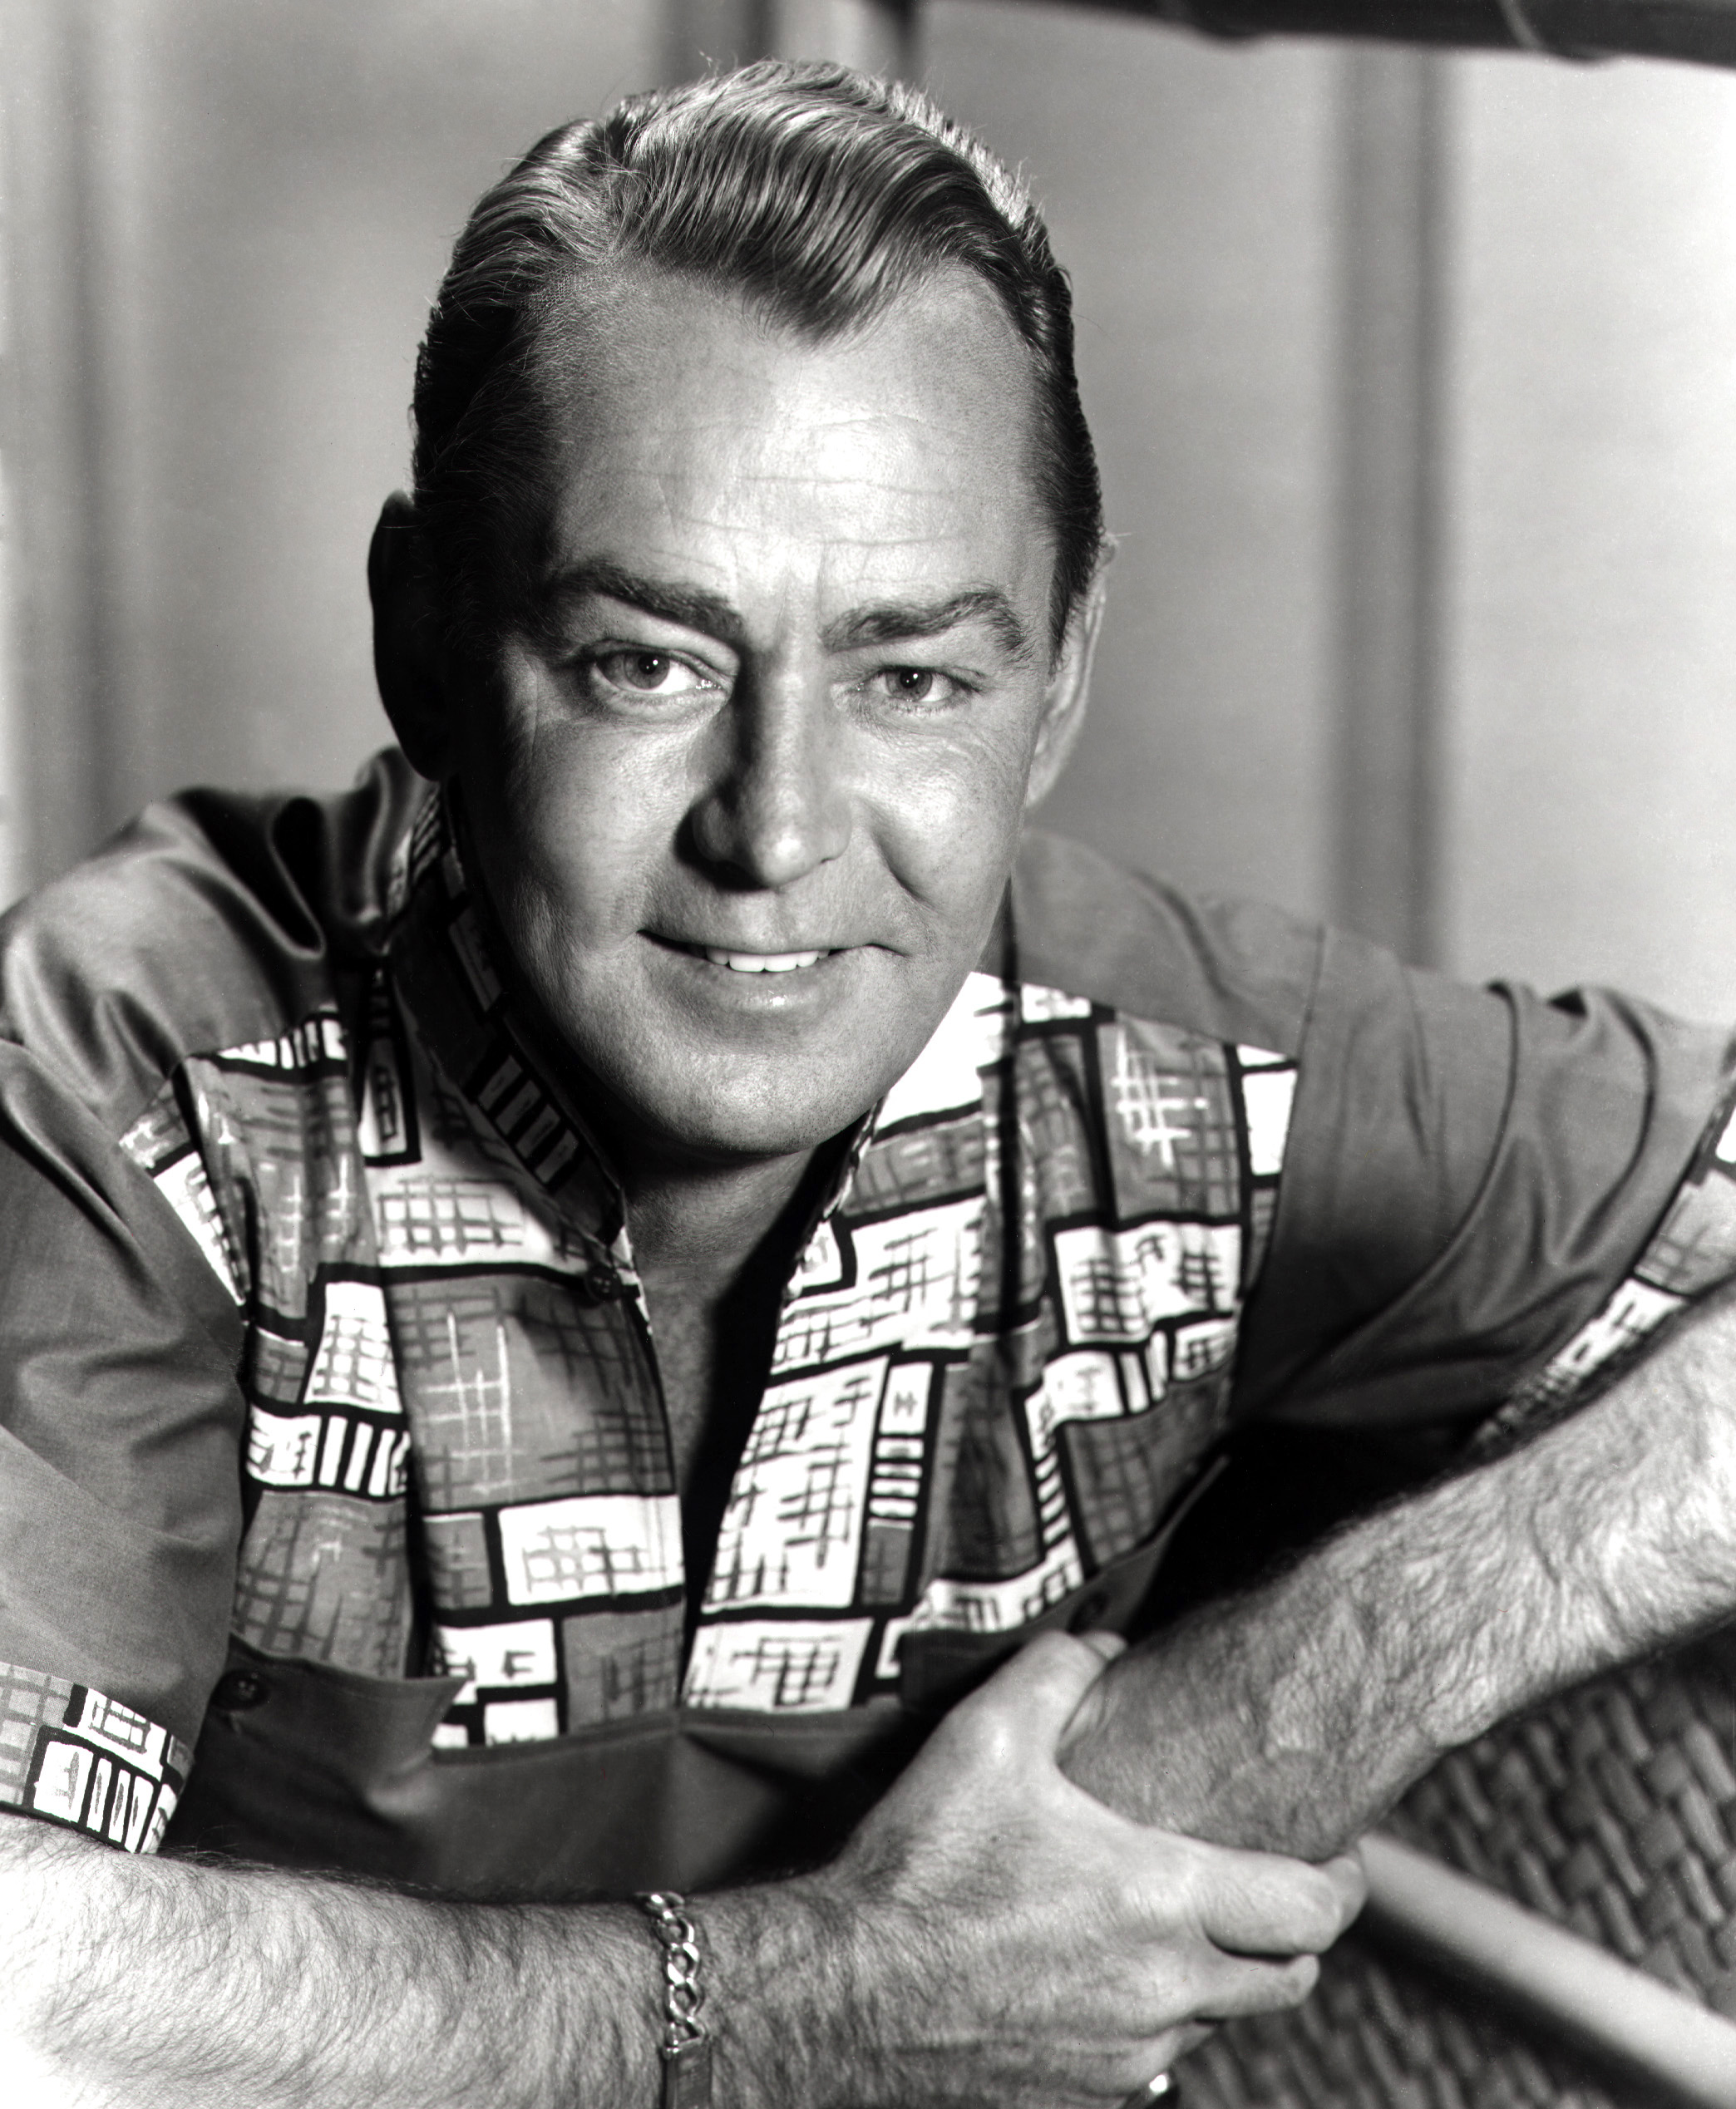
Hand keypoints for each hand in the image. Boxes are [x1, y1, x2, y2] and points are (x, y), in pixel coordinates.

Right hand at [768, 1631, 1364, 2108]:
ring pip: (1221, 2022)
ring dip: (1219, 1977)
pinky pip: (1155, 2060)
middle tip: (1268, 1887)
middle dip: (1293, 1934)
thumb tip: (1101, 1647)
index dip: (1342, 1880)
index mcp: (1159, 1902)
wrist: (844, 1993)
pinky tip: (1105, 1969)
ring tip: (1176, 1923)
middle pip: (1287, 1979)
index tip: (1336, 1853)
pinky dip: (1154, 2016)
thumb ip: (1057, 1673)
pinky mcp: (1085, 2095)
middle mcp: (1162, 1992)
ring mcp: (1127, 2055)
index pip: (1311, 1912)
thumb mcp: (985, 1737)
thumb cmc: (920, 1868)